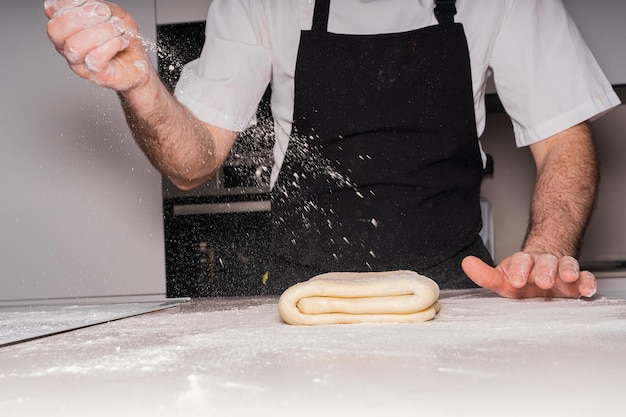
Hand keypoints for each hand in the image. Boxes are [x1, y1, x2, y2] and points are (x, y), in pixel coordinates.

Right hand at [44, 0, 151, 90]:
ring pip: (75, 45)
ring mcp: (80, 63)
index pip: (52, 11)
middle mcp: (67, 46)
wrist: (138, 65)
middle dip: (82, 16)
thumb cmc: (123, 39)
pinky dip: (112, 45)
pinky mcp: (96, 75)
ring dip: (101, 31)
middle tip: (105, 13)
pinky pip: (96, 58)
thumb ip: (99, 6)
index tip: (94, 4)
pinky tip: (121, 42)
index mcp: (67, 28)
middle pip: (55, 30)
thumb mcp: (114, 14)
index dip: (69, 3)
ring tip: (117, 29)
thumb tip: (91, 4)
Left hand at [462, 252, 597, 298]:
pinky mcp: (577, 281)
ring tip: (566, 277)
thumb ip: (484, 274)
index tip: (516, 279)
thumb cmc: (522, 279)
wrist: (543, 275)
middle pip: (544, 261)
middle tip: (542, 280)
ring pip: (566, 264)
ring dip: (567, 270)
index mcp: (523, 263)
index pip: (520, 260)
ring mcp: (561, 270)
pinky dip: (587, 281)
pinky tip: (586, 289)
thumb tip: (466, 263)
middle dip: (543, 270)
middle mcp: (543, 264)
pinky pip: (585, 277)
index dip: (518, 268)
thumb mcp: (502, 279)